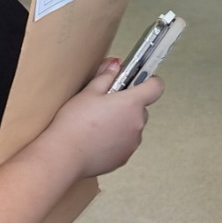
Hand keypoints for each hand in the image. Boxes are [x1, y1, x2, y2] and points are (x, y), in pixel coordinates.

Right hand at [46, 58, 160, 177]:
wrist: (65, 155)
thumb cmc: (75, 123)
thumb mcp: (88, 92)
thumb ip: (106, 77)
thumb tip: (115, 65)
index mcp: (132, 103)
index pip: (156, 86)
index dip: (149, 81)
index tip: (137, 80)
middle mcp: (137, 123)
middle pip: (140, 108)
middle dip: (126, 104)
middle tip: (104, 104)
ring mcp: (133, 142)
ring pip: (132, 126)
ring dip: (121, 122)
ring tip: (96, 124)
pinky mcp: (125, 157)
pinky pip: (125, 142)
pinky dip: (115, 139)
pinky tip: (96, 138)